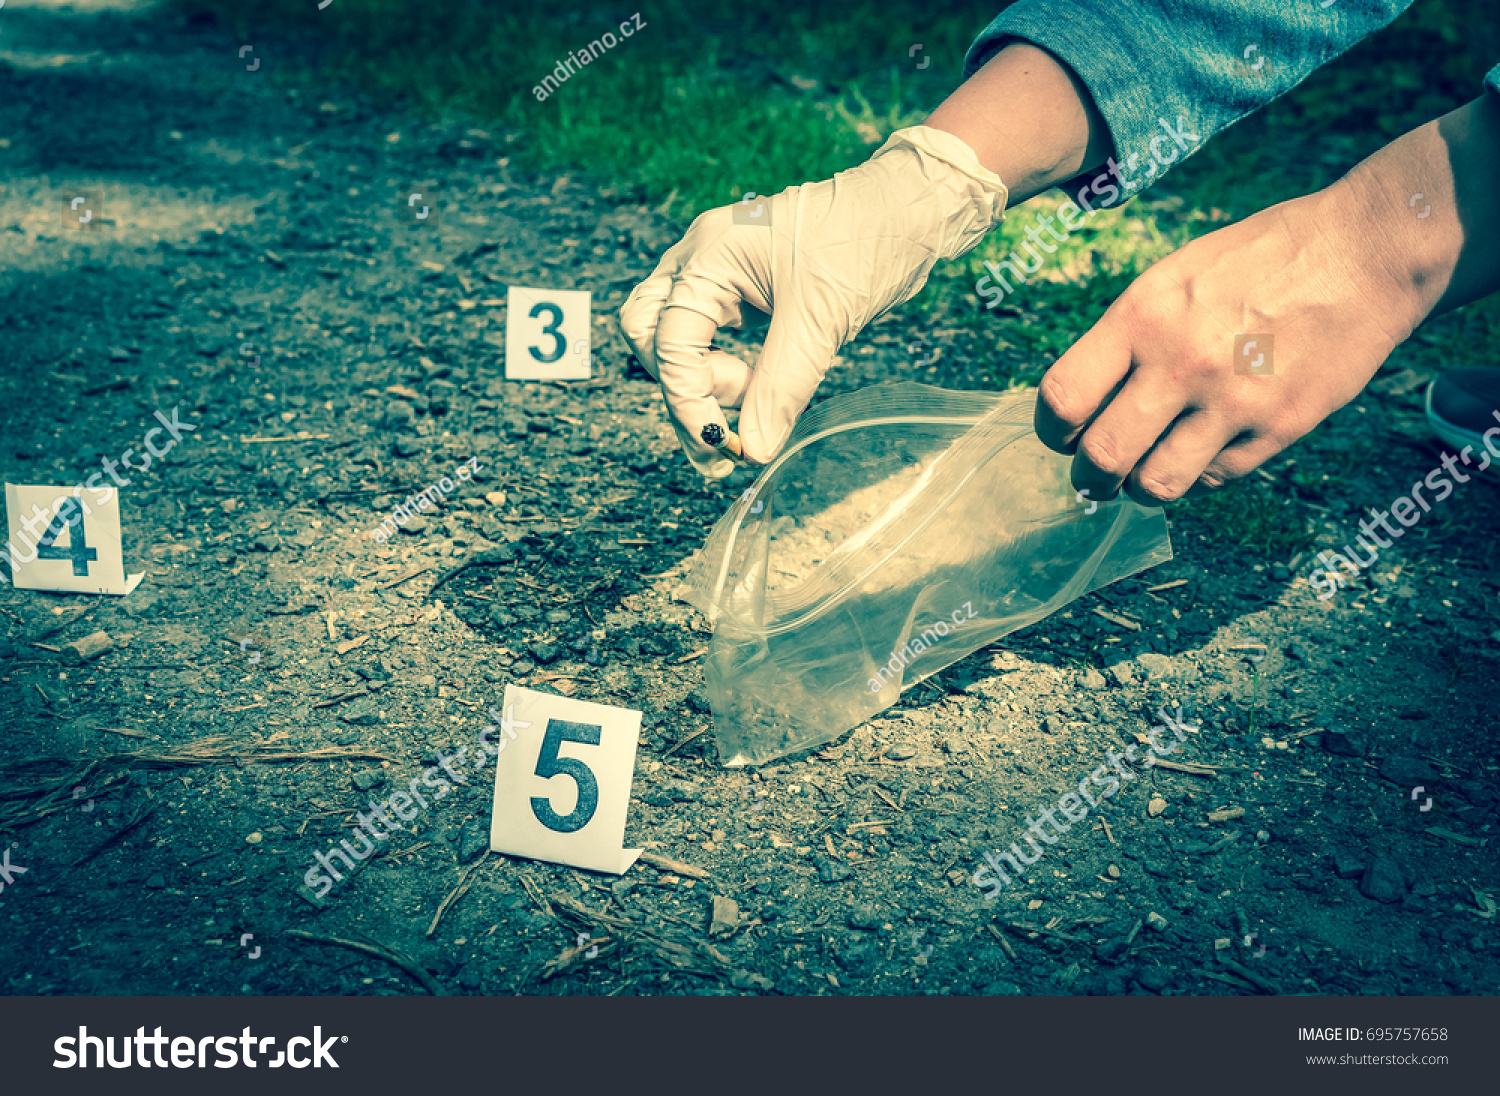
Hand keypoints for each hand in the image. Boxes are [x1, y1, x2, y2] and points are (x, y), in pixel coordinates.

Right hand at [618, 126, 1006, 476]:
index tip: (719, 443)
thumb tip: (753, 448)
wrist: (909, 209)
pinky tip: (756, 389)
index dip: (688, 399)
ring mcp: (720, 271)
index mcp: (711, 254)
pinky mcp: (743, 289)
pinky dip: (722, 369)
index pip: (669, 340)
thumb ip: (781, 387)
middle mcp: (703, 258)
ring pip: (675, 336)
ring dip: (700, 381)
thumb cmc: (867, 238)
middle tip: (723, 434)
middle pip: (651, 334)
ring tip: (750, 406)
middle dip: (680, 388)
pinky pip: (710, 335)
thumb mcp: (822, 318)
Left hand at [1037, 89, 1499, 503]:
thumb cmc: (1258, 260)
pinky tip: (1200, 454)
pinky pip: (1214, 480)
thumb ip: (1125, 338)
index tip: (1061, 437)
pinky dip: (1197, 477)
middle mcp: (1181, 362)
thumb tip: (1080, 404)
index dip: (1052, 430)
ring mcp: (1233, 400)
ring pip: (1155, 485)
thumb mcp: (1173, 278)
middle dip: (1089, 479)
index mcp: (1142, 316)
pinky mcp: (1279, 427)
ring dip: (1139, 489)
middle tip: (1095, 479)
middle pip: (1102, 456)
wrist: (1363, 252)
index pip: (1063, 398)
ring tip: (1143, 476)